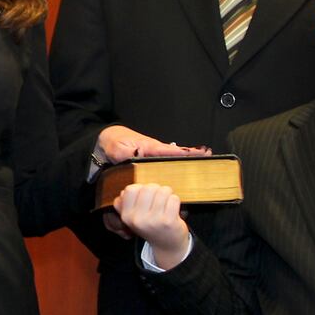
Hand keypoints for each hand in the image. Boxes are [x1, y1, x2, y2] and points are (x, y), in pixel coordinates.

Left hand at [94, 126, 210, 166]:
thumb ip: (126, 153)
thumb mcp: (117, 148)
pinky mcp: (149, 162)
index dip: (186, 152)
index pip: (171, 150)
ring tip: (204, 162)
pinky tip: (184, 174)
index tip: (201, 152)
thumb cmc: (113, 142)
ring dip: (187, 161)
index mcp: (149, 147)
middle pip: (177, 154)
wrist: (105, 140)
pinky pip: (165, 165)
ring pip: (173, 159)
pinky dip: (175, 167)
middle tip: (209, 156)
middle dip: (193, 155)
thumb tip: (137, 154)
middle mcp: (155, 151)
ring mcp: (153, 156)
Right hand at [113, 183, 189, 267]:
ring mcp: (153, 221)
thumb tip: (123, 193)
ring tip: (166, 202)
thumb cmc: (151, 226)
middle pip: (148, 188)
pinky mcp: (169, 221)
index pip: (130, 190)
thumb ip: (125, 204)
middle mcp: (138, 219)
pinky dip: (175, 201)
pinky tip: (173, 208)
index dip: (140, 188)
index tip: (146, 195)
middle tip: (159, 198)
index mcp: (127, 216)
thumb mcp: (133, 218)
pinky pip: (173, 199)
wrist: (167, 246)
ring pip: (163, 191)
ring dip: (167, 194)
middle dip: (156, 189)